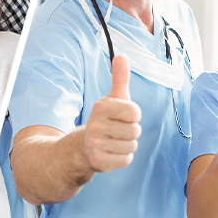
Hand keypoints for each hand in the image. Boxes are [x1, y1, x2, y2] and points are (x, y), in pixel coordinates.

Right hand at [83, 55, 141, 172]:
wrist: (82, 147)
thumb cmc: (105, 120)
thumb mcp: (112, 99)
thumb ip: (119, 78)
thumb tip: (122, 56)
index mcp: (101, 107)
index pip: (135, 112)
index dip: (133, 116)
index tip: (122, 117)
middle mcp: (95, 125)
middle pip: (135, 131)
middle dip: (130, 132)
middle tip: (117, 131)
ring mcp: (95, 144)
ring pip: (131, 146)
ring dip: (126, 145)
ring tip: (114, 141)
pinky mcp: (97, 161)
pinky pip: (126, 160)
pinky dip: (122, 158)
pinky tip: (111, 152)